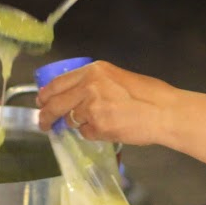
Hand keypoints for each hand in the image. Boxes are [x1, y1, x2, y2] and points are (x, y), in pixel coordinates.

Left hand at [35, 60, 174, 146]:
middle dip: (46, 115)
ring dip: (75, 125)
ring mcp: (91, 107)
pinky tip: (106, 130)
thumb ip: (97, 83)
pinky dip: (92, 134)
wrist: (164, 112)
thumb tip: (79, 95)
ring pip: (71, 120)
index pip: (59, 82)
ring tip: (90, 126)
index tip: (41, 101)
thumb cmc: (150, 94)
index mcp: (94, 70)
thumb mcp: (120, 77)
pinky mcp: (97, 126)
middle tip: (44, 123)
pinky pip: (85, 133)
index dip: (46, 94)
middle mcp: (89, 86)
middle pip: (56, 103)